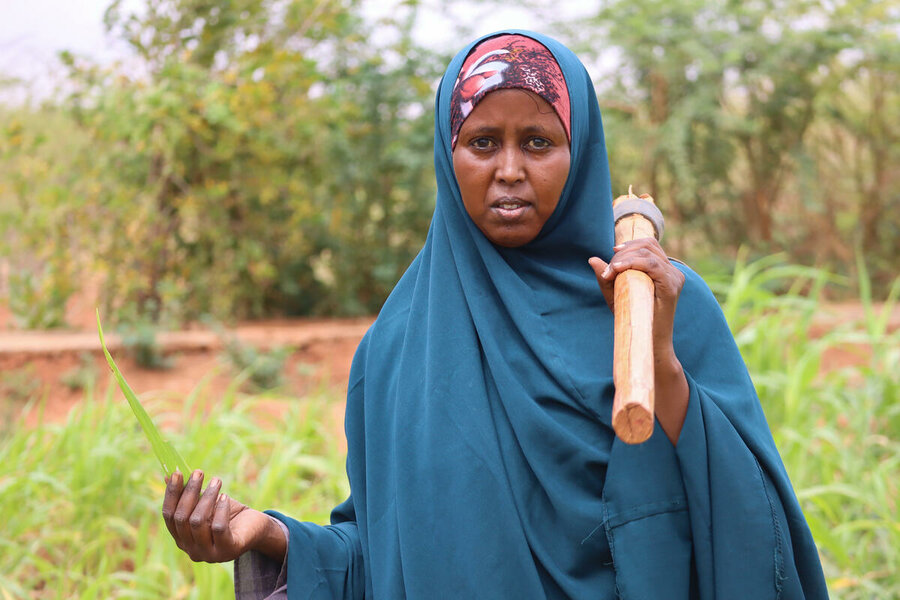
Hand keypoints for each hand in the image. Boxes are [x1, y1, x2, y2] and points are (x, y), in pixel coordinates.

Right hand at [162, 469, 283, 562]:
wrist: (256, 528)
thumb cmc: (228, 514)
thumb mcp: (207, 503)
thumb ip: (189, 494)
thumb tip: (170, 475)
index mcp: (182, 540)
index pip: (168, 516)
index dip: (171, 494)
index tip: (177, 473)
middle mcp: (192, 551)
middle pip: (181, 519)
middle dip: (189, 492)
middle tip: (199, 472)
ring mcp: (209, 555)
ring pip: (197, 522)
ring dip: (207, 497)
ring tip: (216, 480)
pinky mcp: (227, 551)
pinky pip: (218, 528)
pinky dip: (220, 509)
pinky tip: (225, 496)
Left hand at [588, 238, 684, 356]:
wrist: (645, 342)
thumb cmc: (632, 319)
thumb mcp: (615, 294)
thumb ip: (606, 277)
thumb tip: (592, 259)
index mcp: (663, 270)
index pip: (649, 245)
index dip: (630, 245)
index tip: (612, 254)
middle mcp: (672, 272)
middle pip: (648, 245)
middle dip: (624, 252)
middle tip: (608, 270)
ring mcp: (674, 278)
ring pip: (648, 253)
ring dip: (625, 258)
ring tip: (611, 271)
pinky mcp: (671, 286)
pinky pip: (652, 265)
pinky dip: (632, 263)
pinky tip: (618, 269)